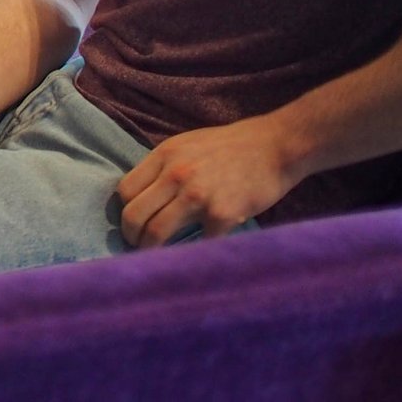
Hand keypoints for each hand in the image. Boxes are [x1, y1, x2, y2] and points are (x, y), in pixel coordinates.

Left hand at [115, 118, 302, 247]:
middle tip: (137, 246)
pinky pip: (198, 241)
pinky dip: (196, 249)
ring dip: (152, 250)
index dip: (125, 211)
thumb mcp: (187, 146)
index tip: (133, 223)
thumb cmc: (230, 148)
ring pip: (157, 232)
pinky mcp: (222, 214)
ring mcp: (197, 195)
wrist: (276, 147)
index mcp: (164, 156)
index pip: (126, 191)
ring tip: (156, 256)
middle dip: (132, 236)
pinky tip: (197, 249)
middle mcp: (175, 175)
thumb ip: (163, 168)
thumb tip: (141, 198)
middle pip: (134, 215)